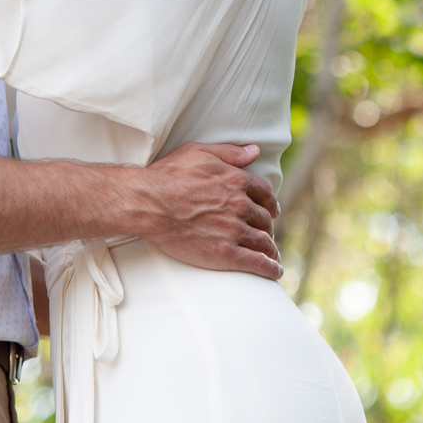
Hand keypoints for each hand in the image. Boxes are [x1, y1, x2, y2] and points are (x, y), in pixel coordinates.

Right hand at [129, 143, 282, 280]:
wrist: (148, 205)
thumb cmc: (168, 176)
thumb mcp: (200, 153)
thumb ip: (230, 153)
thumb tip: (254, 151)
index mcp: (236, 180)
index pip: (264, 194)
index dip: (270, 204)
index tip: (272, 212)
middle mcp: (240, 205)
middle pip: (265, 219)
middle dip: (268, 227)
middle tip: (266, 234)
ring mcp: (234, 230)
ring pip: (263, 241)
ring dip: (271, 249)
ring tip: (272, 256)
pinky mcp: (225, 254)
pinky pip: (256, 262)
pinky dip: (269, 268)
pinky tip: (275, 271)